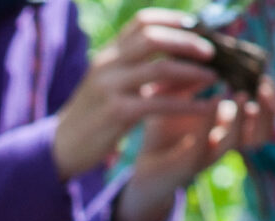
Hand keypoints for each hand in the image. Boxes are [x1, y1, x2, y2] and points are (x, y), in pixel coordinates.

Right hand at [53, 11, 227, 179]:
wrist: (60, 147)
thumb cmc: (90, 117)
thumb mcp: (107, 84)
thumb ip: (133, 68)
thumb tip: (171, 57)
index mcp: (108, 54)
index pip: (142, 22)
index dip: (173, 20)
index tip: (198, 27)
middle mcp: (108, 65)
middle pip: (153, 38)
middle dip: (187, 42)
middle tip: (212, 53)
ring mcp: (110, 88)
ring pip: (159, 69)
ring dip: (192, 71)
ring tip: (214, 77)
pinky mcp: (116, 114)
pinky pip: (159, 104)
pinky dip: (187, 105)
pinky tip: (205, 109)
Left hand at [111, 85, 273, 220]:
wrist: (142, 168)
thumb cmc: (162, 129)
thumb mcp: (177, 96)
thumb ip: (192, 78)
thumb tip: (208, 52)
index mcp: (229, 129)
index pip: (262, 119)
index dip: (270, 101)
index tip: (266, 77)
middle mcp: (225, 143)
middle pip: (262, 134)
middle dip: (267, 110)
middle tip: (265, 86)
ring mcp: (209, 155)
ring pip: (239, 142)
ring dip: (244, 119)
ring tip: (241, 95)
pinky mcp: (188, 165)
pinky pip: (205, 145)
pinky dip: (210, 123)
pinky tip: (212, 101)